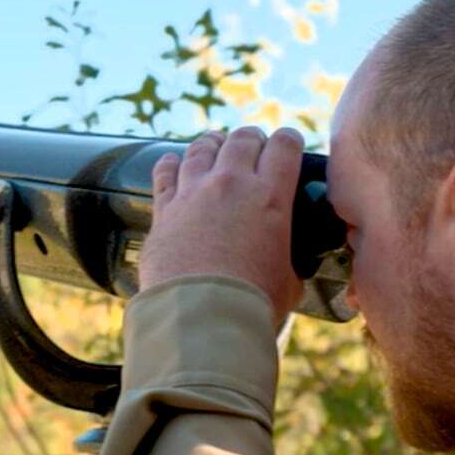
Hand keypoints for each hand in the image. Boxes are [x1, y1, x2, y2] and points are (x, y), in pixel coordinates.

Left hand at [139, 126, 305, 324]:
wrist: (201, 316)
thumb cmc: (252, 303)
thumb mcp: (288, 281)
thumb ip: (290, 263)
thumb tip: (291, 268)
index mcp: (271, 197)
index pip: (284, 147)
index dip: (289, 140)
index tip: (289, 143)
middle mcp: (231, 184)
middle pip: (242, 140)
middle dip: (252, 138)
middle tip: (254, 143)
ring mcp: (193, 193)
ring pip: (202, 149)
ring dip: (212, 143)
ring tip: (215, 143)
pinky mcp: (164, 210)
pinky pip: (165, 173)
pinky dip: (171, 163)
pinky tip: (172, 161)